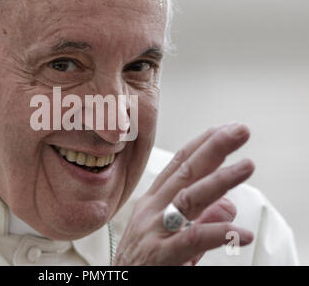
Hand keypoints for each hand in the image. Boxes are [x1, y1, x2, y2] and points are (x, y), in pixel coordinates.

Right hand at [114, 123, 254, 265]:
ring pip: (188, 198)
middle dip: (213, 149)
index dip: (201, 145)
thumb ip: (200, 220)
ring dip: (219, 180)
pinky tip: (242, 232)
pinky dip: (218, 233)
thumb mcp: (172, 236)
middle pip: (185, 173)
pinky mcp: (160, 256)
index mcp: (153, 202)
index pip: (179, 166)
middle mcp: (152, 209)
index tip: (223, 128)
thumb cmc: (144, 262)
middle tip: (239, 130)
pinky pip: (192, 240)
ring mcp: (154, 230)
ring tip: (246, 166)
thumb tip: (229, 204)